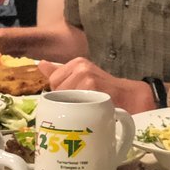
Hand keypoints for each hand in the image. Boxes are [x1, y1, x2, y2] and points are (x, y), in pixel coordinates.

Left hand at [38, 58, 154, 112]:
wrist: (130, 98)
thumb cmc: (105, 91)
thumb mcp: (81, 79)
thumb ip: (59, 72)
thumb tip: (40, 63)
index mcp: (76, 62)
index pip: (54, 81)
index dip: (62, 93)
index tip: (77, 97)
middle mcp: (80, 65)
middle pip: (57, 89)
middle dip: (67, 99)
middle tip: (84, 102)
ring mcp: (85, 74)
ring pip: (64, 96)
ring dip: (74, 105)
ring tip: (89, 105)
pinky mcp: (91, 84)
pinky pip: (74, 101)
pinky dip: (82, 108)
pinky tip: (92, 108)